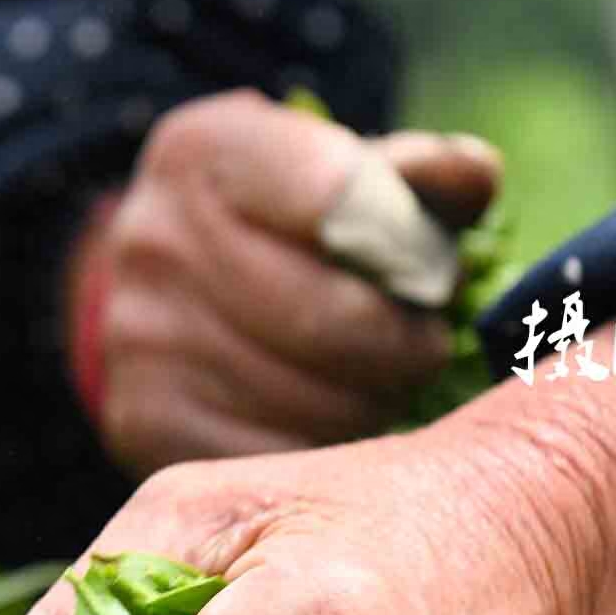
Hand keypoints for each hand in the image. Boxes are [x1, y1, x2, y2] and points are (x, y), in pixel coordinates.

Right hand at [71, 89, 499, 476]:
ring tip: (381, 386)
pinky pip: (272, 461)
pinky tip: (337, 427)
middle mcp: (153, 240)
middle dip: (405, 346)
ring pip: (310, 403)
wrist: (169, 288)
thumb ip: (417, 173)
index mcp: (206, 152)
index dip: (409, 247)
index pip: (338, 199)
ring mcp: (141, 339)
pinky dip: (325, 455)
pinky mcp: (144, 422)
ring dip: (374, 407)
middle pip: (327, 317)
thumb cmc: (286, 226)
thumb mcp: (341, 171)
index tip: (432, 272)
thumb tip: (474, 176)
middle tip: (426, 348)